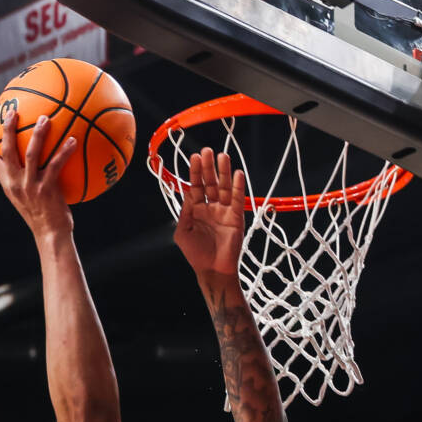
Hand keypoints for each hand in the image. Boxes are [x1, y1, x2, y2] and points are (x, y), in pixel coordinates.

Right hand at [0, 117, 78, 240]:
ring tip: (45, 119)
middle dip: (9, 129)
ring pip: (31, 154)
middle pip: (7, 151)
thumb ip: (28, 183)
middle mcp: (15, 184)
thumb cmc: (43, 218)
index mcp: (9, 185)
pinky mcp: (46, 189)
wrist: (50, 235)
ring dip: (38, 134)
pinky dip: (64, 151)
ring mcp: (30, 186)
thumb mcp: (30, 200)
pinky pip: (56, 165)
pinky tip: (73, 140)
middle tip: (13, 112)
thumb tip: (38, 168)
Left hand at [170, 146, 247, 281]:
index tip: (195, 157)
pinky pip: (238, 199)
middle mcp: (211, 207)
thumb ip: (184, 212)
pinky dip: (238, 187)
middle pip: (210, 183)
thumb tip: (185, 192)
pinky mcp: (237, 218)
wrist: (213, 270)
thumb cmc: (196, 255)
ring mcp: (224, 211)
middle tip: (207, 151)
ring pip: (224, 188)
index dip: (195, 172)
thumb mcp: (183, 232)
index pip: (195, 186)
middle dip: (208, 167)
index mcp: (196, 210)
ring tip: (222, 156)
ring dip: (223, 172)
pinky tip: (237, 174)